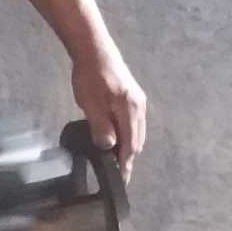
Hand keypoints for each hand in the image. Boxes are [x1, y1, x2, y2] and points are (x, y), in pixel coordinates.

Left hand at [72, 46, 146, 178]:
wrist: (95, 49)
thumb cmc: (91, 76)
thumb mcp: (91, 104)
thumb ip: (101, 126)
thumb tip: (108, 147)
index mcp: (131, 111)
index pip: (131, 145)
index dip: (126, 164)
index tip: (122, 180)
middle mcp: (140, 108)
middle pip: (136, 140)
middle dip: (128, 158)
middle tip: (118, 174)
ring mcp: (138, 101)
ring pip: (136, 132)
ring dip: (128, 146)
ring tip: (116, 160)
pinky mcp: (132, 96)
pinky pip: (133, 122)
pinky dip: (127, 134)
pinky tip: (116, 137)